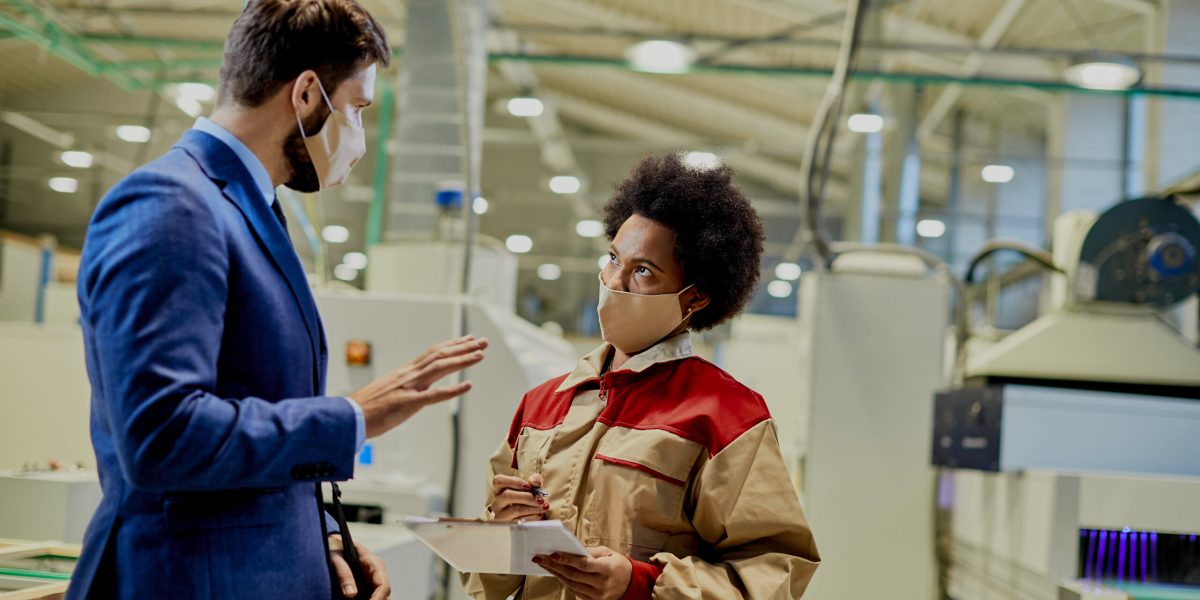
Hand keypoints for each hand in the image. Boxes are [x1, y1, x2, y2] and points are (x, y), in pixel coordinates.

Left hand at [328, 534, 390, 599]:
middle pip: (385, 594)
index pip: (383, 585)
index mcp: (374, 562)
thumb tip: (351, 594)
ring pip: (381, 596)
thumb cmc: (333, 546)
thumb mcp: (335, 557)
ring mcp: (373, 578)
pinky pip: (373, 595)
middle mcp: (377, 571)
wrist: (331, 543)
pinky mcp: (367, 584)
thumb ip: (344, 573)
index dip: (377, 599)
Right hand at [351, 336, 487, 437]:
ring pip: (440, 368)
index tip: (467, 340)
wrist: (348, 417)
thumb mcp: (388, 392)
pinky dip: (453, 390)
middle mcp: (409, 375)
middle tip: (482, 342)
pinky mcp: (407, 404)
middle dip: (463, 347)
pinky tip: (468, 385)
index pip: (432, 353)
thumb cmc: (365, 409)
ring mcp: (409, 387)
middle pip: (440, 355)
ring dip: (462, 360)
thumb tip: (414, 388)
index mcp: (404, 372)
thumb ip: (403, 387)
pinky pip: (434, 395)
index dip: (452, 345)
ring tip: (480, 355)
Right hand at [488, 473, 547, 522]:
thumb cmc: (527, 497)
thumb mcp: (531, 485)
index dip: (513, 482)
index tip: (529, 486)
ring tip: (544, 506)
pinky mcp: (508, 526)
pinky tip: (540, 514)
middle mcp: (497, 502)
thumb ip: (534, 479)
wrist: (529, 515)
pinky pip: (520, 521)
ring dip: (532, 508)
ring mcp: (500, 515)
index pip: (498, 481)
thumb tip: (536, 482)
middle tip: (540, 499)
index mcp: (499, 489)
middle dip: (526, 497)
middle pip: (507, 495)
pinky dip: (532, 517)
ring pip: (515, 510)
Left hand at [533, 546, 631, 599]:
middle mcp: (601, 584)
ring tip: (544, 565)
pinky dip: (564, 581)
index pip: (584, 564)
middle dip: (554, 566)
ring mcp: (597, 594)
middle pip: (573, 575)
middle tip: (540, 558)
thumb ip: (591, 551)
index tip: (553, 554)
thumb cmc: (619, 565)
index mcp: (607, 569)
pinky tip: (556, 573)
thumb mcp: (609, 553)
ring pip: (571, 584)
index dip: (567, 559)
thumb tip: (572, 549)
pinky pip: (575, 591)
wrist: (631, 584)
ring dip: (556, 574)